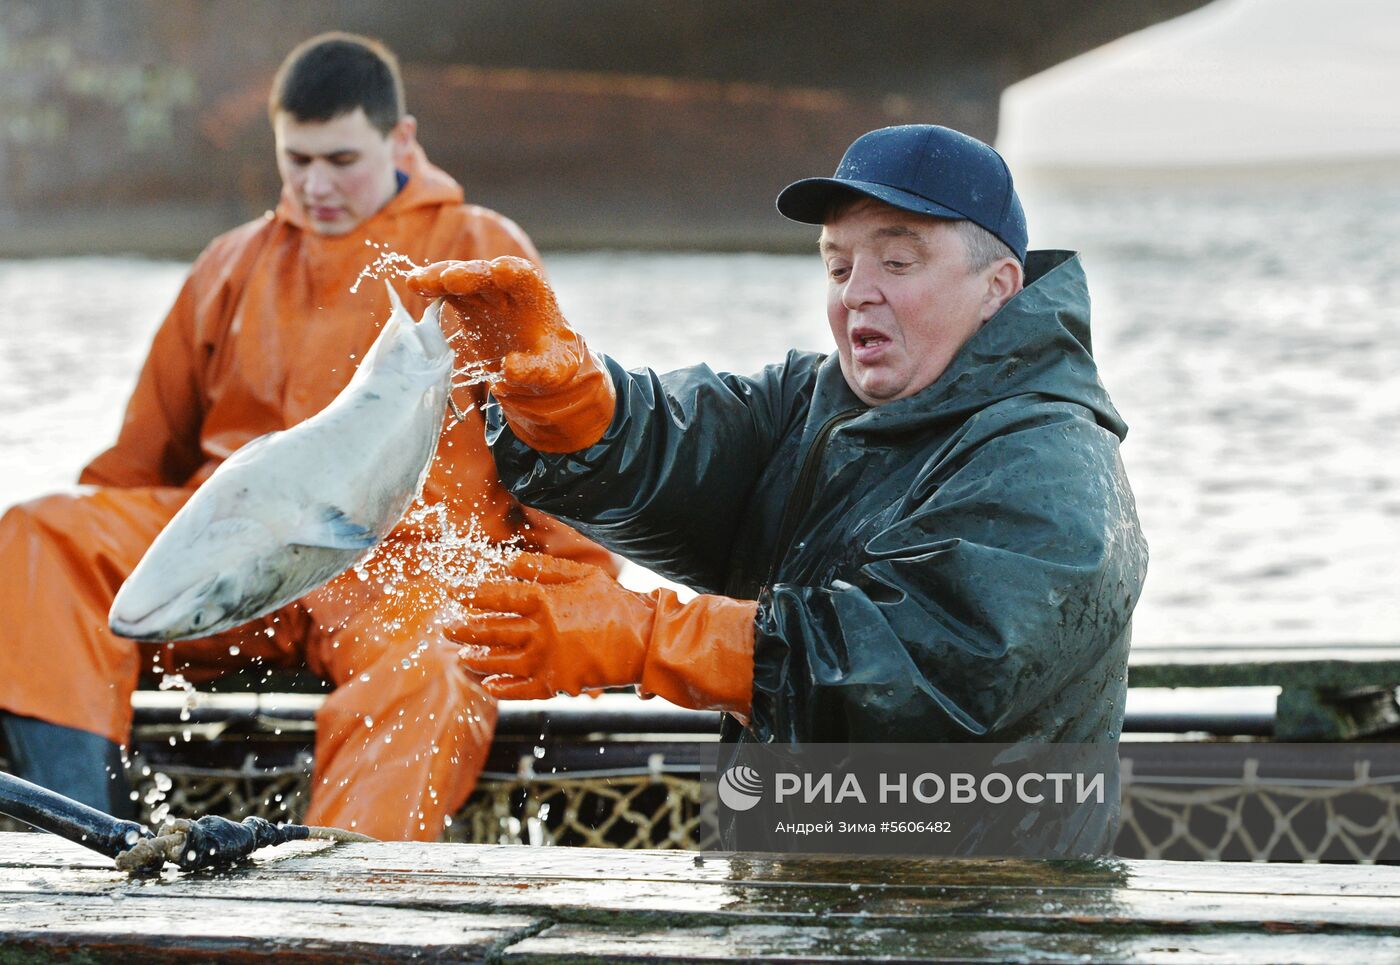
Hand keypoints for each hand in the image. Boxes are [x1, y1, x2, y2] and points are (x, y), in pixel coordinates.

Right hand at [407, 256, 583, 393]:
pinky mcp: (467, 301)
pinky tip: (414, 284)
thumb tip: (511, 368)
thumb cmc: (549, 362)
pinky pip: (447, 289)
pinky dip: (432, 285)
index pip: (526, 278)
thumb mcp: (552, 371)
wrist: (535, 361)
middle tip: (451, 279)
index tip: (500, 270)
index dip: (514, 272)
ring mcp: (485, 292)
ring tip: (420, 282)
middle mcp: (509, 289)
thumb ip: (536, 370)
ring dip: (442, 277)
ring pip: (463, 277)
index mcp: (535, 299)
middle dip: (471, 274)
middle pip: (489, 275)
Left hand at [449, 552, 757, 713]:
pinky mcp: (556, 683)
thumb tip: (508, 562)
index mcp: (544, 599)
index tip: (455, 592)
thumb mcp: (581, 574)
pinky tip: (488, 683)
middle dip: (464, 628)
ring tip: (461, 655)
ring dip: (476, 658)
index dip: (472, 593)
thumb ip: (542, 567)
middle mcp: (539, 630)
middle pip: (490, 629)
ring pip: (499, 661)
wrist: (643, 639)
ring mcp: (546, 660)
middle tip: (446, 627)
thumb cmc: (614, 602)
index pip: (497, 595)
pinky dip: (502, 687)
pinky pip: (521, 689)